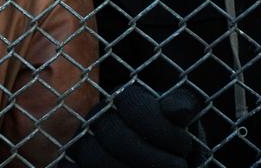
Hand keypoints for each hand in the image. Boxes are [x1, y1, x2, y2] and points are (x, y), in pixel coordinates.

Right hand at [67, 83, 201, 167]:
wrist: (163, 164)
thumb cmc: (175, 144)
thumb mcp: (184, 123)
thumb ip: (183, 110)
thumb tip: (180, 111)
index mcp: (123, 100)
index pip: (134, 107)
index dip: (162, 129)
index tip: (185, 146)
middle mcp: (98, 119)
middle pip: (115, 136)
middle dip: (151, 157)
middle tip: (178, 167)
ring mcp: (84, 146)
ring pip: (95, 158)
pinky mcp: (76, 167)